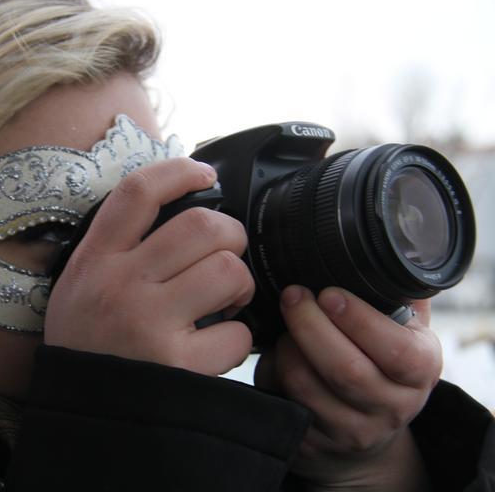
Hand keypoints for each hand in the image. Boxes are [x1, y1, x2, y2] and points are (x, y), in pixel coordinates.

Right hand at [44, 157, 253, 375]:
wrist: (80, 414)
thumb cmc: (86, 345)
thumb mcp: (78, 287)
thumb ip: (114, 250)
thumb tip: (171, 212)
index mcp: (95, 260)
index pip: (138, 193)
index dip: (178, 171)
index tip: (205, 173)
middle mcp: (120, 285)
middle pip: (200, 225)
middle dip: (231, 234)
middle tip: (228, 254)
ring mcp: (148, 323)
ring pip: (226, 271)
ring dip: (239, 283)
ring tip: (227, 300)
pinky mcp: (176, 364)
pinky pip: (235, 334)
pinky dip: (237, 339)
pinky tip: (218, 345)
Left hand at [255, 286, 440, 490]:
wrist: (369, 431)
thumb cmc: (381, 363)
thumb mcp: (404, 332)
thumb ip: (398, 294)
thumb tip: (385, 247)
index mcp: (419, 371)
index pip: (397, 351)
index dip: (359, 319)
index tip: (329, 293)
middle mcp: (390, 406)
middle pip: (344, 369)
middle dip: (309, 324)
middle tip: (293, 295)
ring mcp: (351, 430)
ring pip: (305, 385)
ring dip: (286, 347)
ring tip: (285, 327)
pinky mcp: (314, 443)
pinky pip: (281, 401)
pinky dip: (271, 372)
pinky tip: (275, 355)